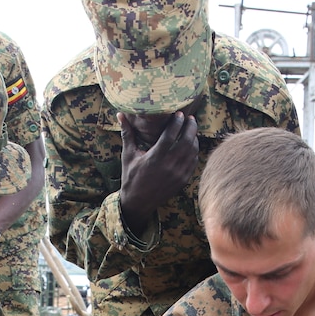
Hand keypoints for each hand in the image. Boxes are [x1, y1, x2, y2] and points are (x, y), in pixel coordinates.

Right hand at [118, 111, 198, 233]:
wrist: (138, 202)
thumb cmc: (131, 177)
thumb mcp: (128, 155)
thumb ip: (127, 134)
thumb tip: (121, 115)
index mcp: (155, 158)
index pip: (171, 135)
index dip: (176, 122)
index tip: (178, 113)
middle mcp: (169, 166)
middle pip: (187, 141)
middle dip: (190, 127)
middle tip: (190, 118)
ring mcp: (178, 174)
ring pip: (193, 151)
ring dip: (194, 138)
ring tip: (191, 129)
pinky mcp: (183, 180)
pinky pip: (193, 162)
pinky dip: (194, 152)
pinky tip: (191, 145)